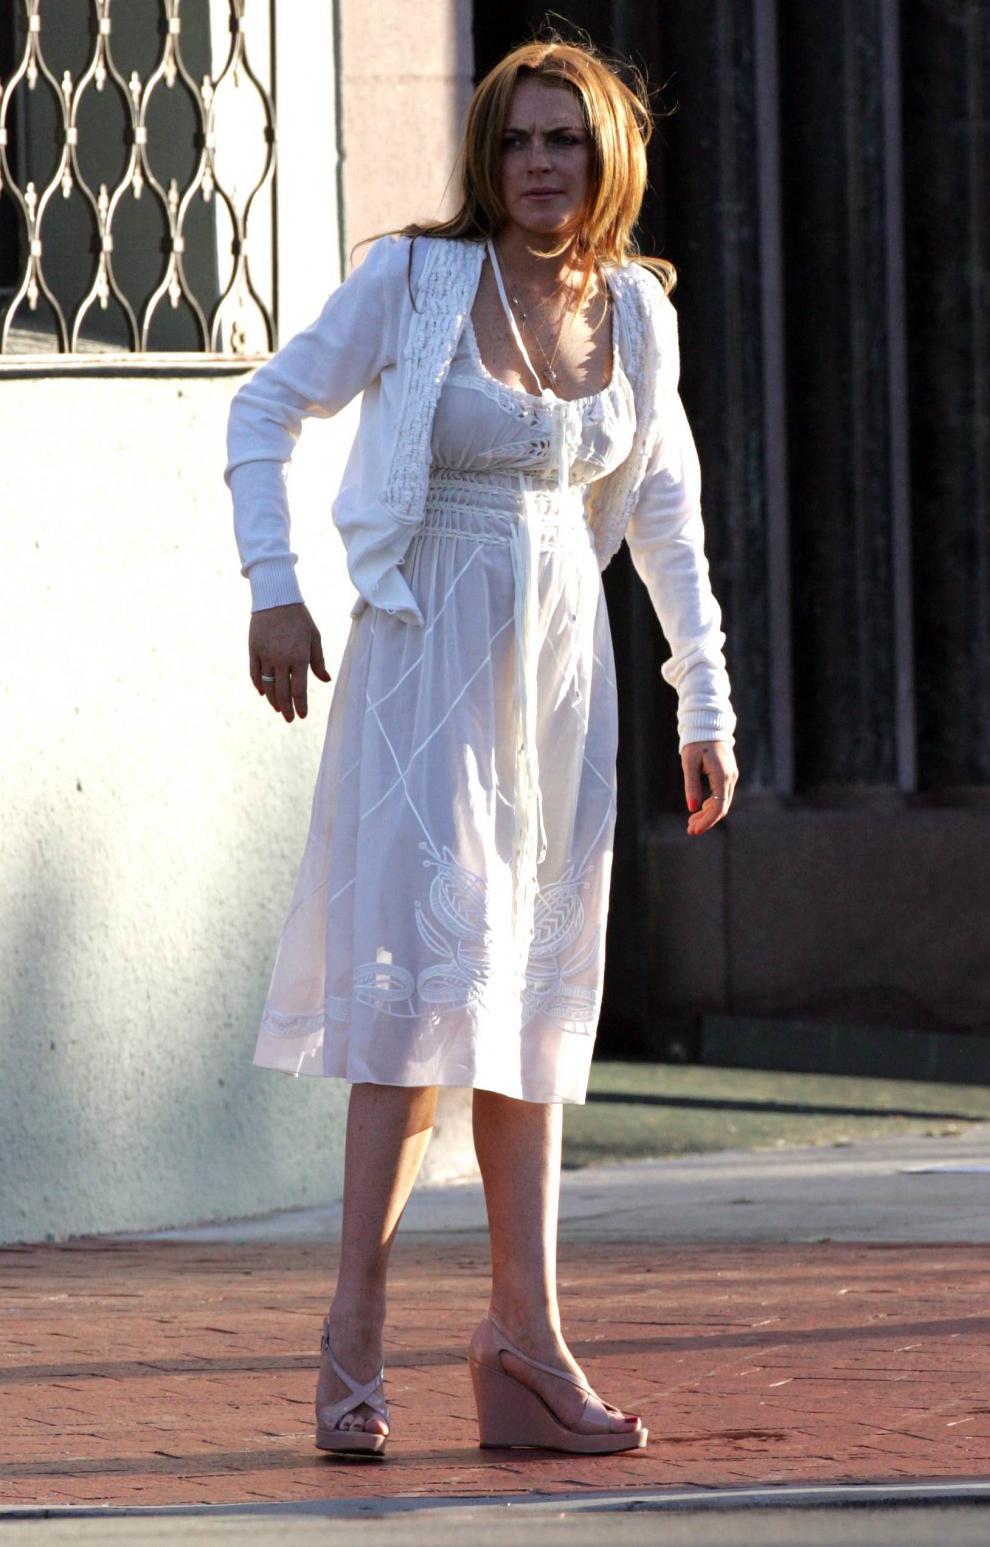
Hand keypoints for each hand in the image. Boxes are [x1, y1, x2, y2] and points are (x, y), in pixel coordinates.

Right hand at [249, 603, 331, 722]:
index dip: (301, 705)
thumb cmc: (300, 618)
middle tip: (290, 719)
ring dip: (273, 700)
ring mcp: (265, 656)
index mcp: (299, 657)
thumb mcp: (314, 638)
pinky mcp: (253, 650)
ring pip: (267, 686)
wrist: (276, 599)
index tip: (303, 716)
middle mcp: (281, 659)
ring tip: (278, 709)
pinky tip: (263, 694)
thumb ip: (318, 661)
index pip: (299, 689)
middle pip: (282, 692)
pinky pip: (254, 674)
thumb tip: (325, 680)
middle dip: (286, 709)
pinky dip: (258, 686)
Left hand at [682, 740, 737, 835]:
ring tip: (691, 823)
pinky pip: (722, 795)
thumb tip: (692, 808)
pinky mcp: (727, 775)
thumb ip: (691, 785)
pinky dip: (711, 805)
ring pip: (722, 802)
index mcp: (722, 775)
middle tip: (690, 830)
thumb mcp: (689, 763)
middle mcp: (730, 777)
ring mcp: (731, 776)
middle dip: (706, 821)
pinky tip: (699, 809)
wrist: (709, 725)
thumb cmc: (696, 742)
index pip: (719, 806)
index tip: (694, 830)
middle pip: (721, 807)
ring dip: (708, 814)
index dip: (707, 821)